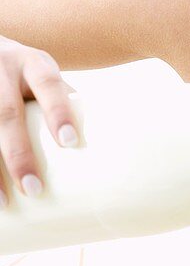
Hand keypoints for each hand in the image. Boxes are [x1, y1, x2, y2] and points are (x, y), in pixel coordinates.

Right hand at [0, 36, 77, 205]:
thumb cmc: (25, 73)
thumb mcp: (43, 74)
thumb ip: (64, 101)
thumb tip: (104, 147)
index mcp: (32, 63)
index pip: (48, 85)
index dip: (59, 112)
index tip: (70, 143)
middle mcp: (1, 69)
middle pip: (6, 114)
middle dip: (19, 154)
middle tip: (34, 188)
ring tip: (3, 202)